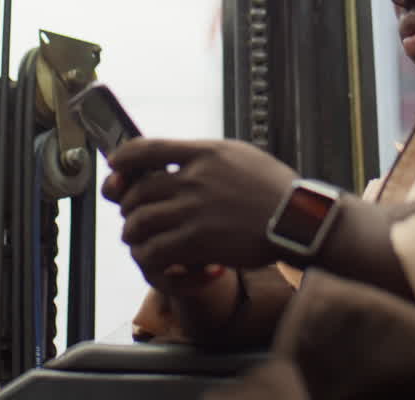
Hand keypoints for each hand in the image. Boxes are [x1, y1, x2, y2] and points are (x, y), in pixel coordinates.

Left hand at [102, 139, 298, 275]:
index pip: (144, 149)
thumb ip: (205, 156)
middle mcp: (193, 179)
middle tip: (135, 218)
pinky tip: (167, 266)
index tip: (115, 169)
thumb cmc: (274, 189)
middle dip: (128, 208)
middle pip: (135, 192)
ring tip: (145, 244)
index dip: (121, 160)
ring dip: (135, 238)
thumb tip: (175, 159)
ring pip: (137, 224)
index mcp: (203, 153)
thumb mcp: (239, 155)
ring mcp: (193, 211)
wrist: (299, 219)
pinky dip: (153, 263)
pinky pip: (154, 253)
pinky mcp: (197, 243)